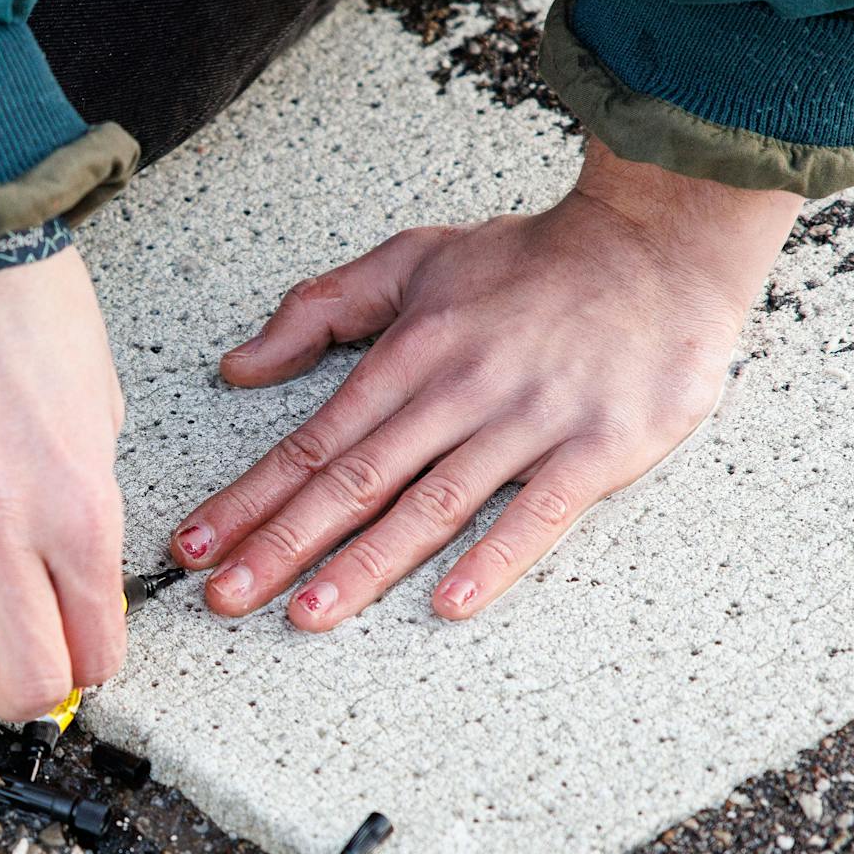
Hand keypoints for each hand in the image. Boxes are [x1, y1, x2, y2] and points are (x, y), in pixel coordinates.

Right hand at [0, 245, 125, 719]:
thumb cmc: (29, 317)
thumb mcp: (96, 421)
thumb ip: (83, 514)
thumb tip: (66, 580)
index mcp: (79, 513)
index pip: (93, 653)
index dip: (90, 666)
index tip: (79, 652)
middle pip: (19, 686)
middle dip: (27, 690)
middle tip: (21, 662)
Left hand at [172, 141, 800, 626]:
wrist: (660, 239)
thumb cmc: (532, 260)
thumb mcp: (412, 261)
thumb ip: (320, 309)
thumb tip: (239, 365)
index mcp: (408, 355)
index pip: (311, 443)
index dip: (248, 499)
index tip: (193, 545)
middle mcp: (456, 393)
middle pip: (353, 483)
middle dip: (278, 545)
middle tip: (221, 598)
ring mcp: (526, 423)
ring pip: (430, 505)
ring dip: (364, 564)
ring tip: (305, 613)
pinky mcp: (596, 448)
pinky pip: (538, 513)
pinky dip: (494, 559)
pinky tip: (448, 603)